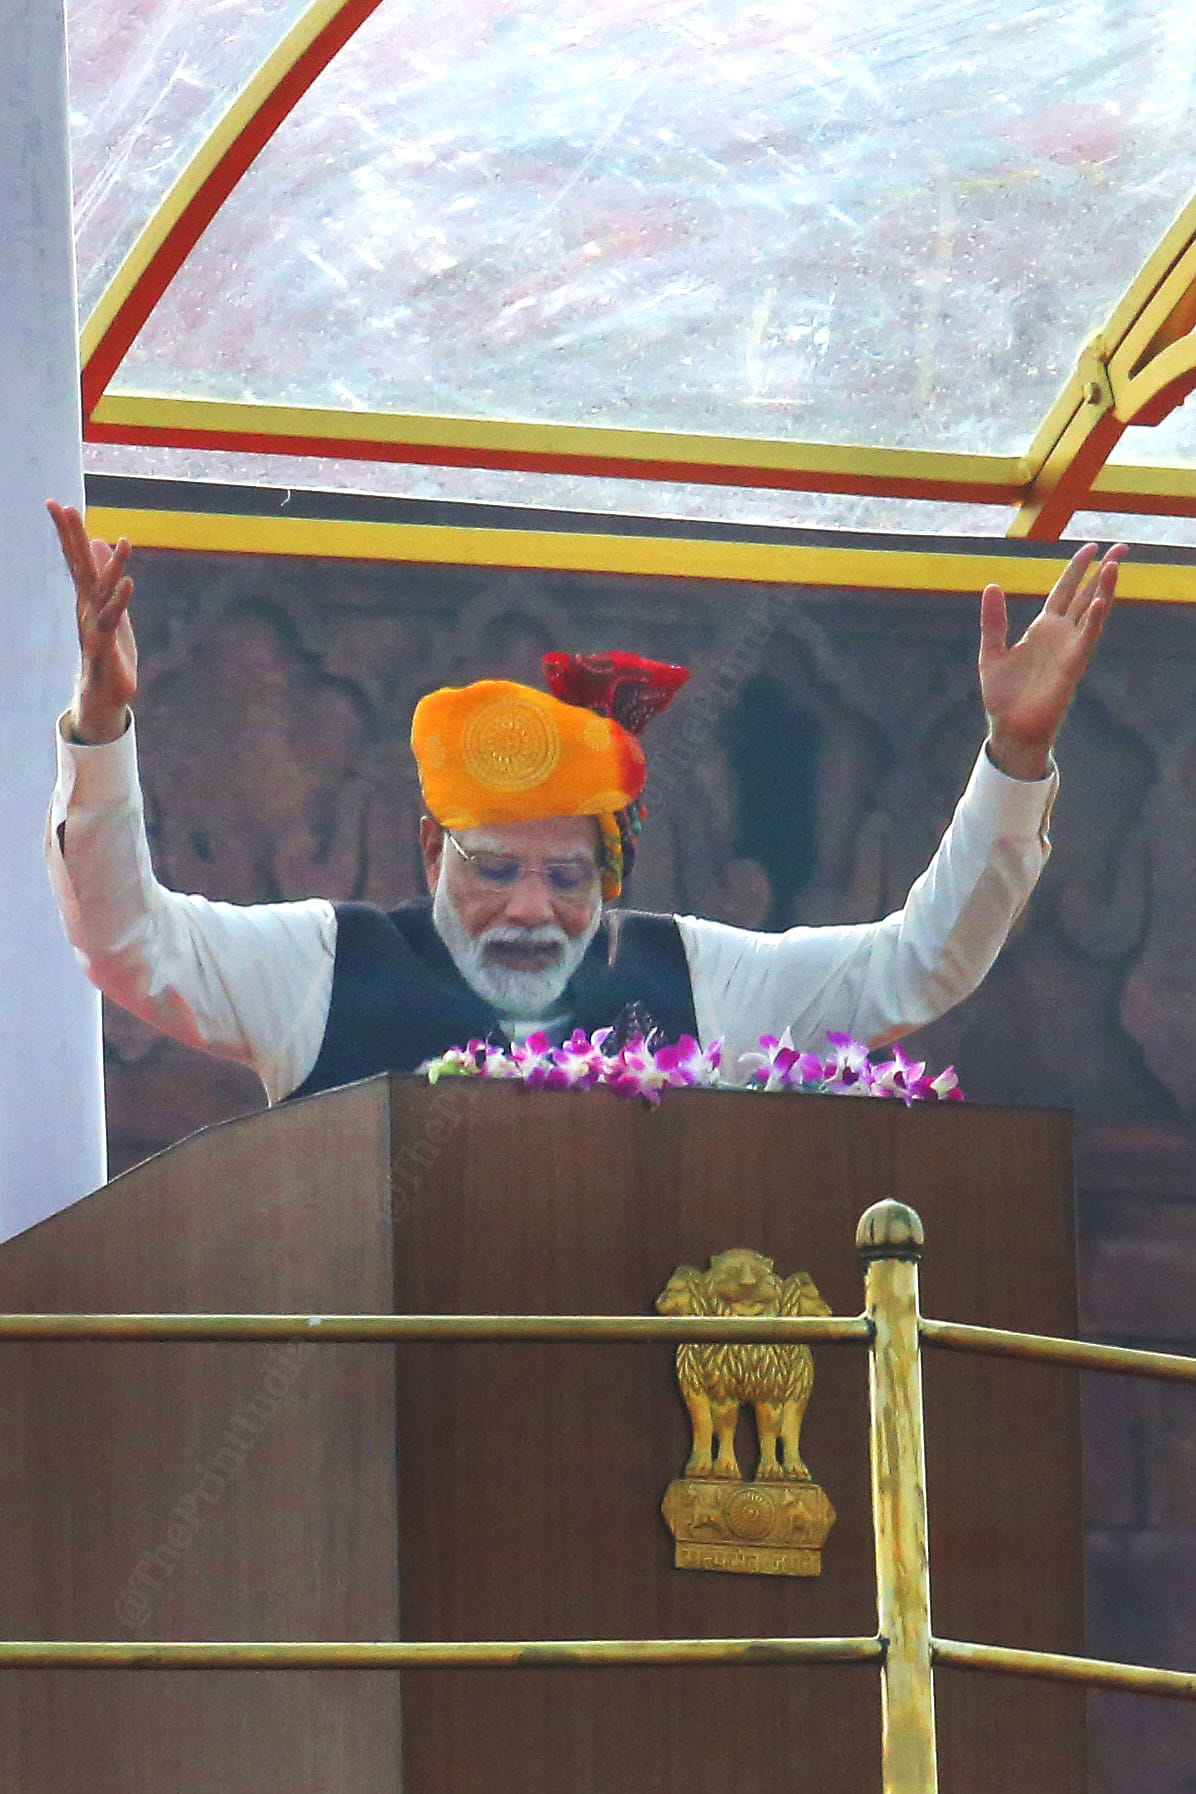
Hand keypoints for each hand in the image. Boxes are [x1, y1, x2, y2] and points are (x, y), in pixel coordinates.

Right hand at [47, 500, 136, 744]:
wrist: (104, 695)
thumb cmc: (109, 650)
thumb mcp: (112, 608)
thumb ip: (106, 577)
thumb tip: (103, 543)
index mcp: (88, 598)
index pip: (76, 559)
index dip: (69, 532)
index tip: (58, 503)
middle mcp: (87, 608)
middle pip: (80, 567)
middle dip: (72, 538)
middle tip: (62, 507)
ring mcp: (94, 626)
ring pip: (102, 591)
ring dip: (112, 567)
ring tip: (124, 541)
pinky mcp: (105, 646)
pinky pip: (112, 619)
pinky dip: (119, 601)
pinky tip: (128, 583)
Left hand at [979, 541, 1125, 779]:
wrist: (1010, 728)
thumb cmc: (1003, 695)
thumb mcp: (991, 651)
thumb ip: (993, 621)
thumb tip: (992, 586)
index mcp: (1043, 628)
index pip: (1065, 591)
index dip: (1077, 569)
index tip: (1091, 548)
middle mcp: (1061, 635)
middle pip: (1086, 595)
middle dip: (1103, 571)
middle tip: (1121, 547)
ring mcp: (1069, 649)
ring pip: (1092, 613)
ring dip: (1104, 589)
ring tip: (1115, 564)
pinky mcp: (1072, 667)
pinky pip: (1087, 639)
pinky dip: (1095, 620)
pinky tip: (1101, 601)